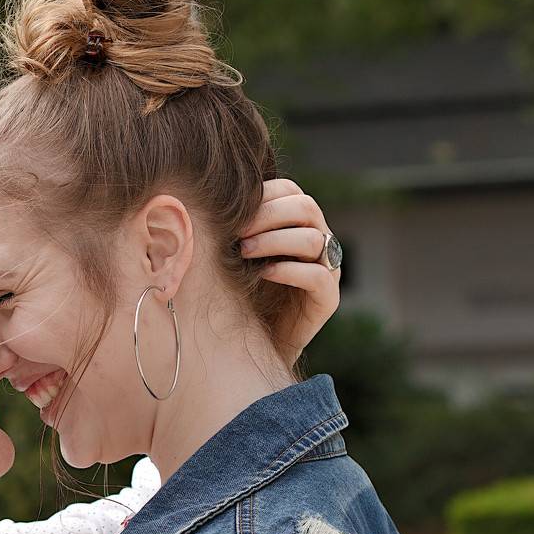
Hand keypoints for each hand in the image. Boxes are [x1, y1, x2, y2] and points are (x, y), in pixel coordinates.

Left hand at [238, 179, 340, 361]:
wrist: (254, 343)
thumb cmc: (240, 291)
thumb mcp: (234, 255)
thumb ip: (233, 229)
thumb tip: (205, 202)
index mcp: (298, 223)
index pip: (290, 191)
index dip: (263, 196)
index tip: (232, 211)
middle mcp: (319, 241)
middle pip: (306, 207)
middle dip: (267, 215)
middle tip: (236, 233)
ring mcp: (327, 268)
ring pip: (313, 239)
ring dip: (275, 241)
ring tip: (243, 252)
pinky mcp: (328, 298)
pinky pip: (318, 276)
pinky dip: (289, 271)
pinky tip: (263, 274)